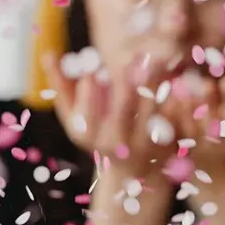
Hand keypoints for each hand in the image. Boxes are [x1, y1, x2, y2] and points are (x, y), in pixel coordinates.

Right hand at [43, 53, 178, 178]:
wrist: (135, 171)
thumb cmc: (98, 134)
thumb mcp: (74, 116)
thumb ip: (61, 85)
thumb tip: (47, 53)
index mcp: (88, 135)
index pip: (87, 111)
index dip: (91, 89)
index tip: (95, 68)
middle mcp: (115, 143)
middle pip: (124, 104)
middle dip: (128, 76)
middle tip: (134, 54)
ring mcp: (143, 144)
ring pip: (151, 104)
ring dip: (154, 79)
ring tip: (155, 58)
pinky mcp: (168, 143)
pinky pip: (174, 113)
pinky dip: (175, 94)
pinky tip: (176, 77)